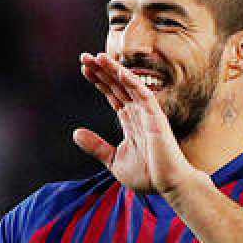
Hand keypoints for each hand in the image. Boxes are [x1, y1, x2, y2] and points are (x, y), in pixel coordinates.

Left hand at [73, 52, 204, 196]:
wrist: (167, 186)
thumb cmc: (147, 174)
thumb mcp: (113, 160)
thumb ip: (96, 146)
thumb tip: (75, 133)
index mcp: (130, 120)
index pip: (112, 94)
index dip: (99, 81)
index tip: (84, 69)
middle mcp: (138, 113)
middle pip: (117, 85)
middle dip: (101, 71)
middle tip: (84, 57)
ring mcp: (148, 113)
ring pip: (128, 86)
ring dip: (113, 71)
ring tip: (97, 57)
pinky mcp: (156, 118)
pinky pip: (144, 95)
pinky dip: (132, 82)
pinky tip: (119, 71)